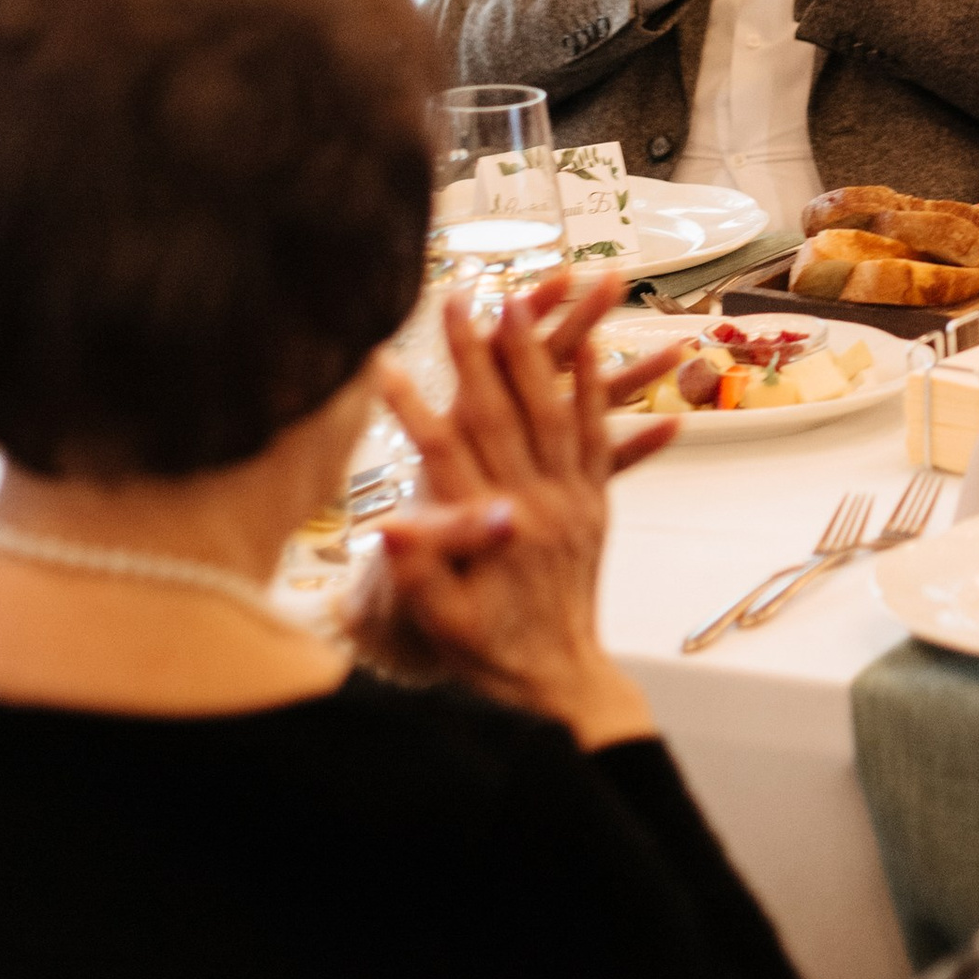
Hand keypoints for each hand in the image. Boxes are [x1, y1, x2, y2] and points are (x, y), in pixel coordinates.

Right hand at [354, 271, 670, 745]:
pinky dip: (594, 391)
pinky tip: (593, 350)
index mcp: (492, 528)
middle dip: (482, 351)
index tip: (381, 365)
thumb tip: (386, 528)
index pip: (444, 451)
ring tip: (533, 300)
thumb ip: (420, 571)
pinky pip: (597, 436)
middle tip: (466, 297)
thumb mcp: (442, 622)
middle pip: (506, 412)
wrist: (558, 681)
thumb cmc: (487, 654)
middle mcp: (537, 504)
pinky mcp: (593, 503)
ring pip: (559, 412)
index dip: (410, 406)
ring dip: (544, 353)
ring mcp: (572, 500)